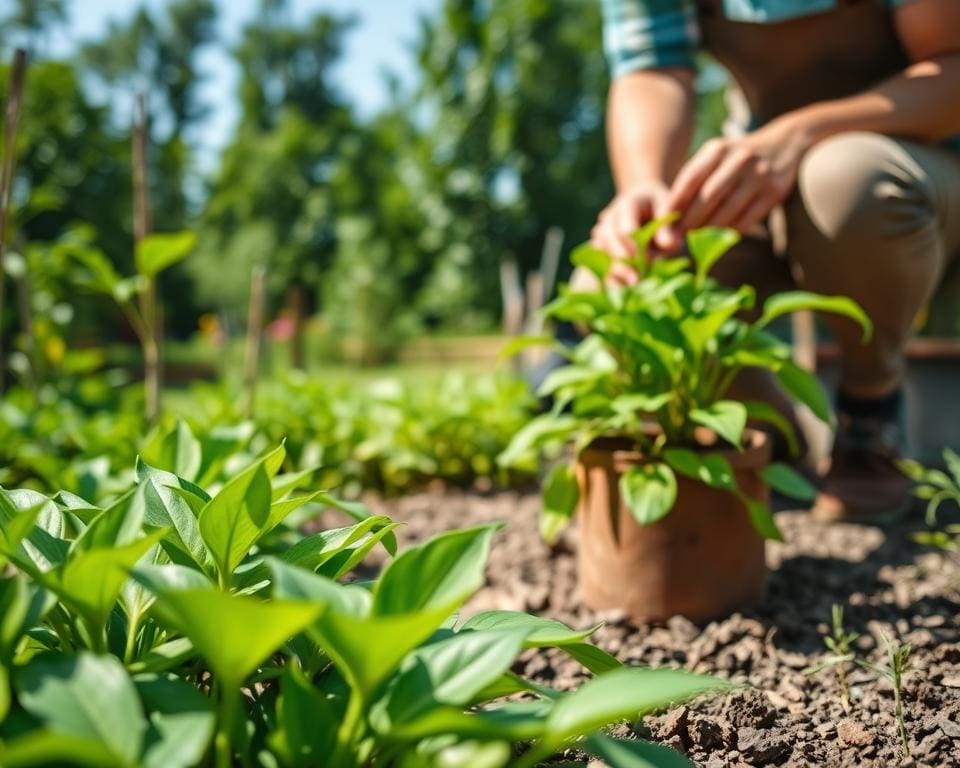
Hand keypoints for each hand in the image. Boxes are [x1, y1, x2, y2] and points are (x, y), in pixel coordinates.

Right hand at [590, 180, 669, 284]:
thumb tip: (669, 245)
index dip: (633, 245)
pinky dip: (610, 276)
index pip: (626, 224)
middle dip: (622, 260)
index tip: (645, 261)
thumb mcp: (669, 212)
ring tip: (628, 287)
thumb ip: (668, 227)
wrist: (646, 204)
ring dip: (614, 271)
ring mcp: (602, 232)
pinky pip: (599, 263)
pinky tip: (621, 290)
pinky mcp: (601, 247)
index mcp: (629, 204)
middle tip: (635, 279)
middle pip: (610, 239)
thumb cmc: (661, 209)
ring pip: (601, 252)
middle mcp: (610, 217)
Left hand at [654, 118, 812, 251]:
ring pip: (728, 209)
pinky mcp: (774, 191)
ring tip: (693, 244)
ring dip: (708, 230)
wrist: (784, 144)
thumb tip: (668, 215)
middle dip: (689, 221)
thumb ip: (695, 179)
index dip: (675, 203)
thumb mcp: (716, 157)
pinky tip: (718, 241)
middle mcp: (739, 159)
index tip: (662, 223)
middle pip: (708, 196)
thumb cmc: (736, 159)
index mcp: (718, 149)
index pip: (690, 178)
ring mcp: (759, 174)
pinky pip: (748, 218)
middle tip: (675, 240)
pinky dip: (731, 231)